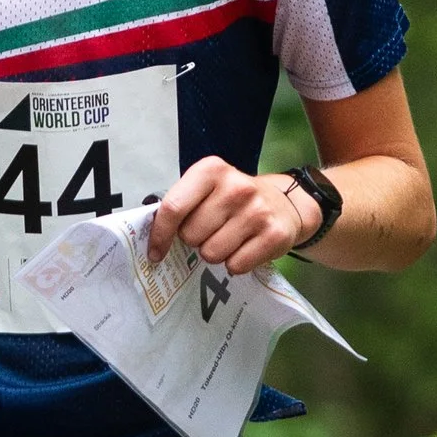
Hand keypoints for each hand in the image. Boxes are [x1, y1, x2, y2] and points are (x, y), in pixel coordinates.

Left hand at [148, 158, 315, 275]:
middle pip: (191, 235)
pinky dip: (235, 263)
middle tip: (210, 231)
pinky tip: (244, 247)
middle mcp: (236, 187)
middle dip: (195, 239)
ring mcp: (257, 211)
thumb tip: (152, 236)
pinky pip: (235, 265)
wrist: (284, 203)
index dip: (160, 235)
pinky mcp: (274, 235)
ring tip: (228, 238)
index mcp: (211, 171)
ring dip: (215, 253)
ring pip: (211, 254)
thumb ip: (181, 204)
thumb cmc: (234, 199)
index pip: (173, 207)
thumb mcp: (207, 188)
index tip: (155, 252)